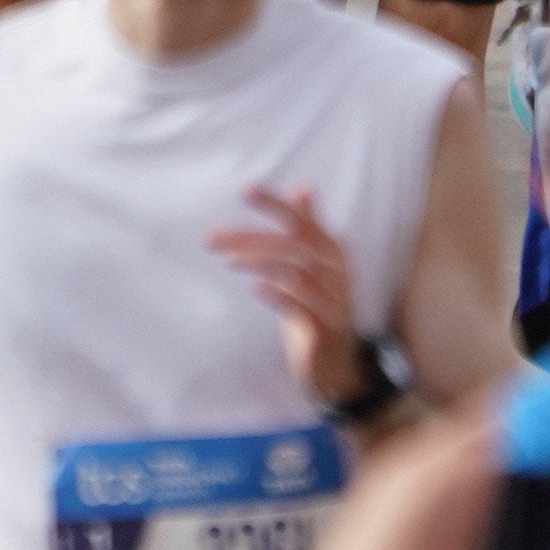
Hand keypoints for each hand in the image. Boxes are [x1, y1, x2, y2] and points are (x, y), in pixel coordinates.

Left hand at [208, 181, 366, 409]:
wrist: (337, 361)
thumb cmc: (319, 305)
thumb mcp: (314, 264)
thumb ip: (310, 227)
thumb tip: (304, 188)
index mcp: (332, 250)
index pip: (301, 220)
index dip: (274, 204)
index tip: (244, 190)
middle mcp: (338, 270)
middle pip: (292, 245)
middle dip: (249, 239)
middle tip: (212, 239)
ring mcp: (334, 300)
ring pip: (296, 273)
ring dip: (259, 263)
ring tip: (228, 260)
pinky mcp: (326, 329)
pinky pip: (302, 307)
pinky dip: (279, 295)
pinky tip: (256, 289)